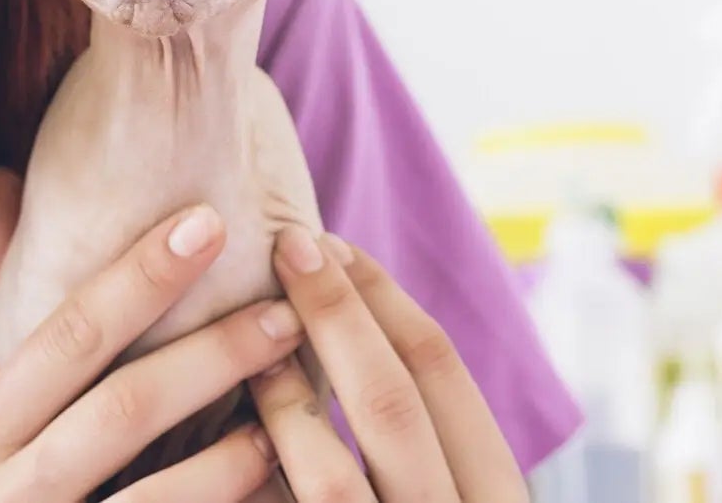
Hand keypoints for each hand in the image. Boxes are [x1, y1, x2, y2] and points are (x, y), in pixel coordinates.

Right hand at [0, 172, 301, 501]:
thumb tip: (8, 177)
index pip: (67, 336)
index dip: (139, 278)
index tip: (209, 221)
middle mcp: (6, 489)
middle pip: (123, 410)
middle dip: (211, 357)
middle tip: (287, 311)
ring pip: (154, 500)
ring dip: (235, 457)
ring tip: (298, 408)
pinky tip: (278, 490)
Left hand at [248, 228, 527, 502]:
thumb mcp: (452, 491)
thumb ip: (423, 445)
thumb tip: (351, 330)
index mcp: (496, 495)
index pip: (442, 372)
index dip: (382, 297)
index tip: (331, 244)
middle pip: (392, 404)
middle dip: (334, 314)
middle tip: (286, 246)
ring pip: (332, 478)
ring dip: (285, 401)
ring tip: (249, 347)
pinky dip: (255, 481)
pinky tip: (225, 443)